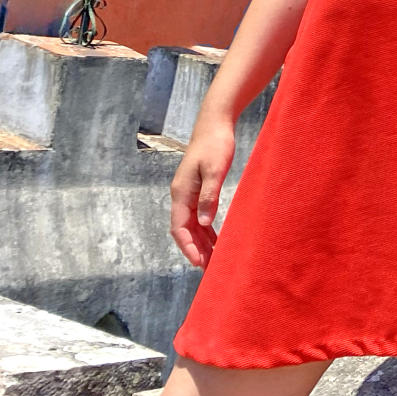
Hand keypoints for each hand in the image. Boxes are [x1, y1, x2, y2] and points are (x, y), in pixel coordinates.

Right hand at [170, 116, 235, 267]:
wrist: (214, 124)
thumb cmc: (215, 144)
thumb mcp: (215, 170)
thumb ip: (209, 196)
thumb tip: (205, 223)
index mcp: (181, 193)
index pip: (179, 228)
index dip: (187, 247)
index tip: (198, 263)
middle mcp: (181, 196)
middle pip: (185, 231)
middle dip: (195, 250)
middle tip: (208, 270)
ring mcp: (188, 194)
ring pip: (193, 226)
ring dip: (202, 243)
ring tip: (213, 261)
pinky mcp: (198, 191)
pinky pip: (200, 217)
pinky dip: (207, 231)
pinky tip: (216, 241)